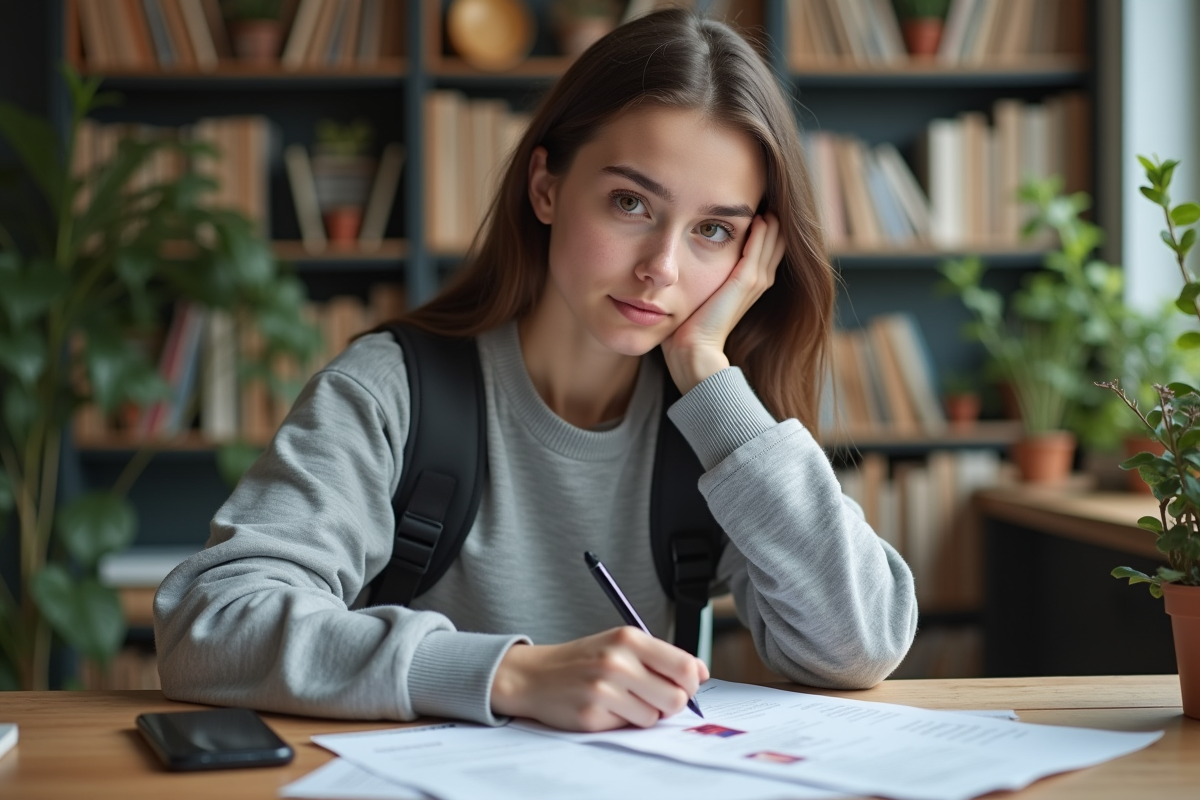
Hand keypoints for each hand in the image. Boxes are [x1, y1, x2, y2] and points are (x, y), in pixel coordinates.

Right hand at [490, 626, 709, 731]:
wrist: (534, 675)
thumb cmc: (584, 660)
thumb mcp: (621, 644)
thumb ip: (661, 657)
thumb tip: (701, 672)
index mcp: (628, 638)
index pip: (684, 665)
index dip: (692, 681)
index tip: (685, 685)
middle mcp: (617, 662)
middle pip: (676, 697)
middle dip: (671, 703)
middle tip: (654, 697)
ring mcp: (603, 690)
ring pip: (654, 716)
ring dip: (644, 713)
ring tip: (622, 699)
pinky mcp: (592, 716)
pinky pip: (629, 727)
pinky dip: (622, 721)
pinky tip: (605, 708)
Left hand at [661, 212, 784, 393]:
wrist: (692, 353)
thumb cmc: (687, 329)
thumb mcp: (696, 295)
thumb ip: (696, 278)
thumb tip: (676, 264)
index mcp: (747, 287)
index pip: (764, 248)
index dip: (762, 227)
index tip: (750, 205)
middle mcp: (757, 283)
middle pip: (774, 241)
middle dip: (770, 218)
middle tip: (766, 193)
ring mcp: (754, 283)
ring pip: (771, 242)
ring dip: (769, 221)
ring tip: (767, 199)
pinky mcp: (745, 283)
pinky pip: (758, 250)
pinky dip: (761, 233)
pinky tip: (760, 216)